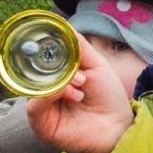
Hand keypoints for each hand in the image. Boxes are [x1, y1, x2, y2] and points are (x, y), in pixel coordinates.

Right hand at [26, 33, 133, 152]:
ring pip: (34, 89)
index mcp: (56, 78)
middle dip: (55, 68)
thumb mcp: (96, 65)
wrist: (119, 126)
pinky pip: (34, 107)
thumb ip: (79, 47)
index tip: (53, 45)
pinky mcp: (41, 125)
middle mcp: (45, 93)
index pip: (39, 62)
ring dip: (58, 83)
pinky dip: (50, 96)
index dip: (45, 52)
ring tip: (80, 86)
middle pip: (33, 74)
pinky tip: (71, 94)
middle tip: (79, 73)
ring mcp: (42, 109)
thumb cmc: (108, 97)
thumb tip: (64, 27)